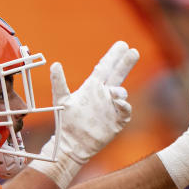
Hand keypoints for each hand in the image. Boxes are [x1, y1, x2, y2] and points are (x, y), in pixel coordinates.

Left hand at [29, 41, 138, 188]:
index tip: (123, 44)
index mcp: (92, 87)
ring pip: (121, 93)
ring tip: (113, 93)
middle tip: (133, 51)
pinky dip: (124, 105)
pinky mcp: (117, 121)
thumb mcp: (61, 100)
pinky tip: (119, 102)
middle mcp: (103, 94)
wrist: (73, 144)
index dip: (113, 56)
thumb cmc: (66, 122)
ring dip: (119, 91)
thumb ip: (58, 82)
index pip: (105, 67)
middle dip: (125, 63)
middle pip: (118, 75)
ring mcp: (111, 107)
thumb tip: (55, 64)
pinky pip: (125, 110)